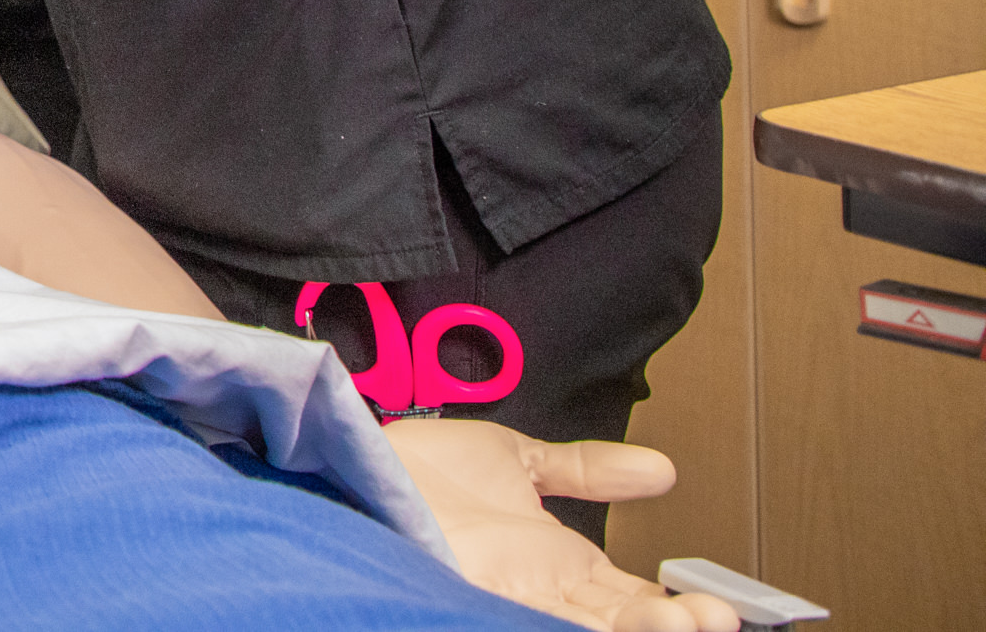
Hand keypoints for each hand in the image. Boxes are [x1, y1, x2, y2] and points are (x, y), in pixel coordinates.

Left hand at [379, 418, 738, 629]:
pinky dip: (563, 627)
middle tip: (712, 620)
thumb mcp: (516, 460)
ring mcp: (506, 599)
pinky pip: (525, 624)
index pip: (636, 599)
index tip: (721, 606)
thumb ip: (586, 469)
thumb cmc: (419, 469)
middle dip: (672, 626)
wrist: (352, 462)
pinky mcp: (470, 598)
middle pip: (621, 623)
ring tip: (678, 626)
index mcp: (560, 565)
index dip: (679, 605)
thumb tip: (662, 471)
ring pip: (583, 629)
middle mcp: (540, 592)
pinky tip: (601, 626)